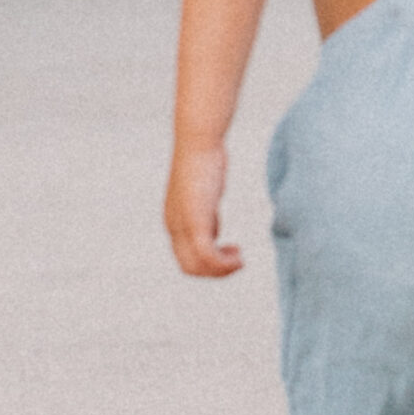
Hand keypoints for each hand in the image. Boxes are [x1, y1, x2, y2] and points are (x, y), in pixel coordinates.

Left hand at [165, 141, 241, 277]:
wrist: (198, 142)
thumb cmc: (204, 162)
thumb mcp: (204, 196)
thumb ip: (206, 215)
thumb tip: (213, 230)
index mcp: (174, 222)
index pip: (185, 258)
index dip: (208, 264)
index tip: (230, 253)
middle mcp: (174, 227)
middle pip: (189, 268)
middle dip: (215, 272)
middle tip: (237, 261)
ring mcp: (183, 225)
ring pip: (197, 266)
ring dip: (221, 270)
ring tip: (239, 260)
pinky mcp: (195, 220)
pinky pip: (207, 255)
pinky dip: (222, 262)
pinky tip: (237, 253)